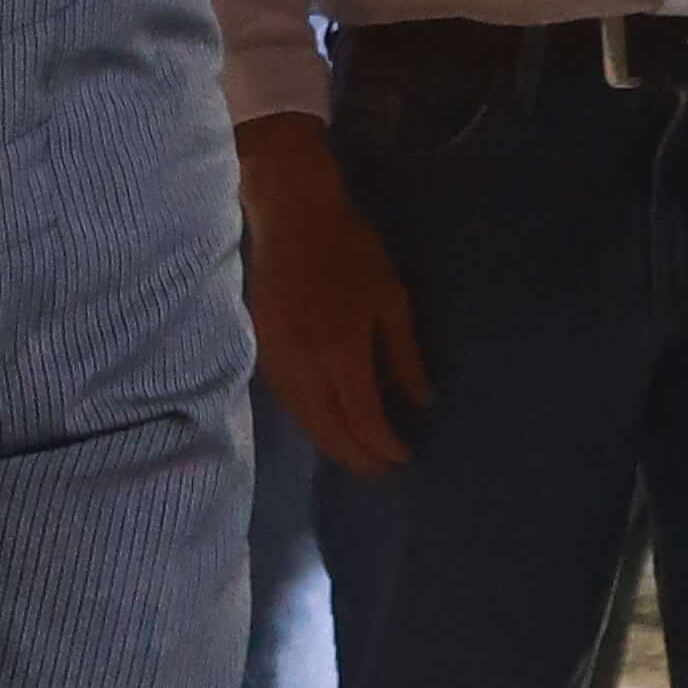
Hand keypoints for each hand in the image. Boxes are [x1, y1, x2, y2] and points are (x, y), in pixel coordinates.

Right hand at [236, 114, 429, 472]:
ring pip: (305, 423)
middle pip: (330, 432)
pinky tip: (325, 425)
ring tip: (358, 457)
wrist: (291, 216)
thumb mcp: (391, 297)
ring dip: (332, 446)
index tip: (405, 456)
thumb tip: (423, 399)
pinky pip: (288, 404)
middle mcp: (306, 367)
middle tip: (383, 471)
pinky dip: (310, 424)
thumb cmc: (350, 250)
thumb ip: (405, 354)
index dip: (385, 445)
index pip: (364, 419)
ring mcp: (279, 361)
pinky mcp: (263, 351)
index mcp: (341, 352)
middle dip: (358, 458)